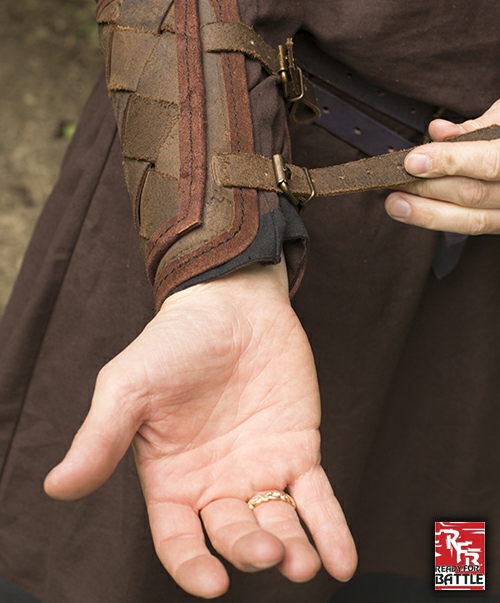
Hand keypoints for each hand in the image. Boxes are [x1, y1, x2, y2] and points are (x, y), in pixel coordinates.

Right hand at [44, 259, 356, 597]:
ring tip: (304, 561)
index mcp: (171, 480)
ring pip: (279, 524)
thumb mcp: (127, 387)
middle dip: (250, 549)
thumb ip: (100, 438)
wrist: (231, 301)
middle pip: (233, 535)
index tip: (213, 582)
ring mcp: (259, 469)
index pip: (179, 539)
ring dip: (294, 549)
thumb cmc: (173, 342)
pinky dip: (331, 530)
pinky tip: (342, 560)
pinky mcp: (297, 449)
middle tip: (269, 550)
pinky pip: (316, 498)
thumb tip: (56, 487)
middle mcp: (216, 484)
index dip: (193, 566)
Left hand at [385, 99, 499, 233]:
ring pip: (474, 221)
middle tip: (391, 180)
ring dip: (428, 214)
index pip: (489, 162)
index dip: (449, 162)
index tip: (412, 161)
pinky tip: (416, 211)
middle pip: (474, 194)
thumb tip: (438, 132)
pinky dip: (443, 218)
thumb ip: (476, 126)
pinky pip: (476, 226)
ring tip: (395, 204)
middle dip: (428, 189)